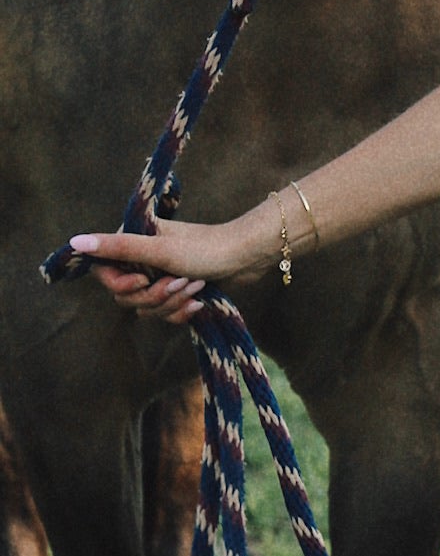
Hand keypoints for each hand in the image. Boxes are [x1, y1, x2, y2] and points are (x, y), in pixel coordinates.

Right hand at [69, 209, 277, 325]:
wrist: (248, 258)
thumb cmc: (206, 248)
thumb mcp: (159, 250)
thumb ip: (118, 248)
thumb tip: (74, 241)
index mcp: (134, 241)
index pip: (104, 272)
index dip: (120, 285)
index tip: (143, 282)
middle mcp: (143, 259)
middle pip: (126, 296)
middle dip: (154, 296)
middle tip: (180, 282)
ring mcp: (160, 276)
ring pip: (146, 308)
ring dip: (171, 303)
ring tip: (196, 287)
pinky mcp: (177, 291)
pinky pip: (165, 314)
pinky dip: (181, 311)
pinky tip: (199, 303)